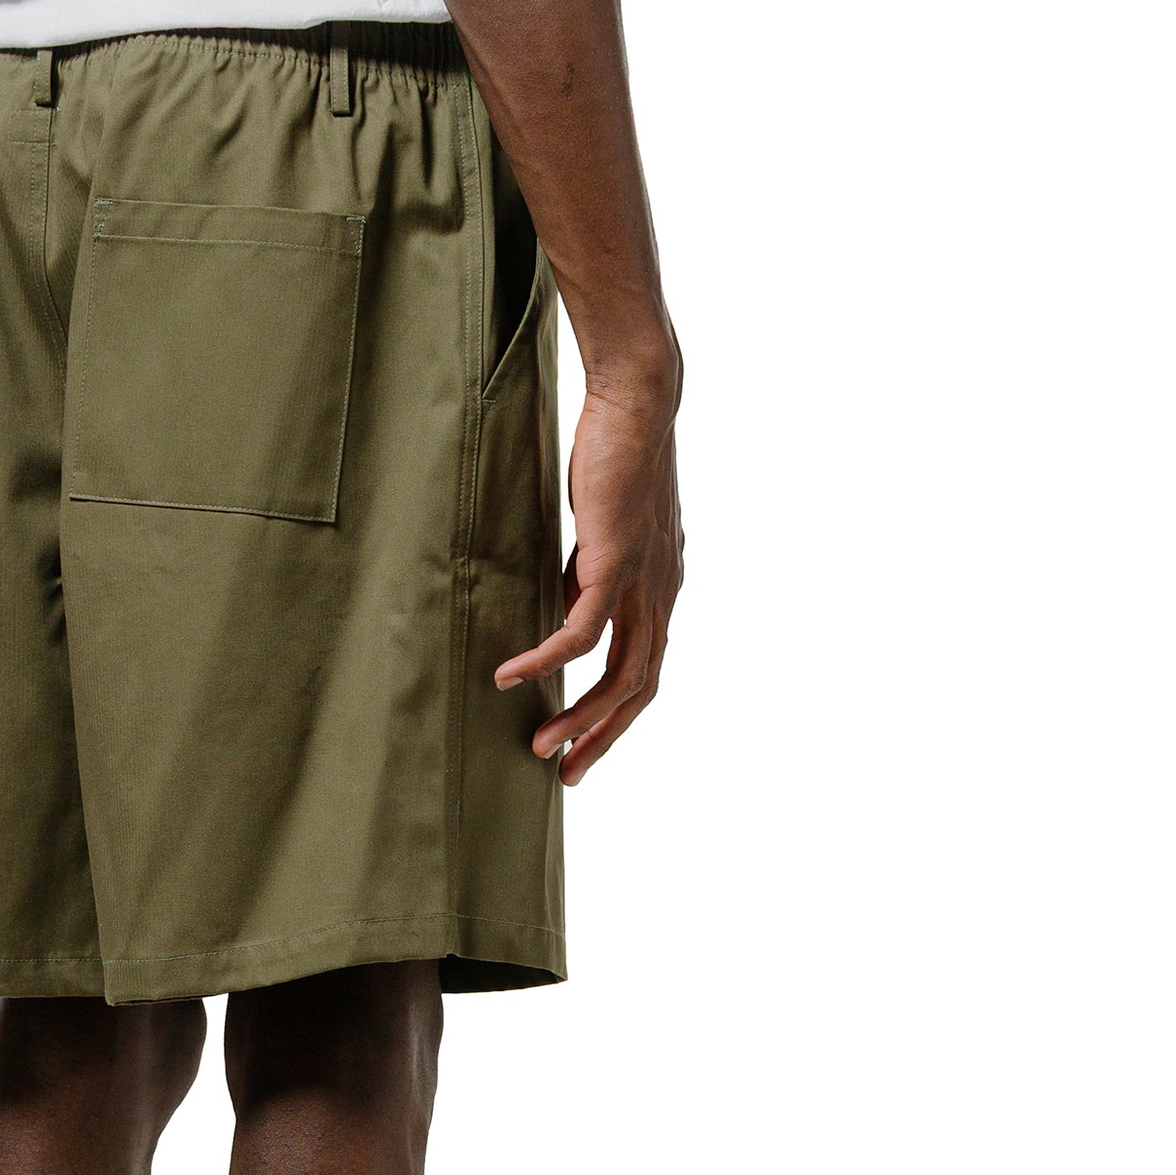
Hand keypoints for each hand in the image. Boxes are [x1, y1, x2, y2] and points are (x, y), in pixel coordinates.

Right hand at [494, 368, 683, 784]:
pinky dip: (547, 659)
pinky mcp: (617, 560)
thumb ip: (587, 575)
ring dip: (581, 716)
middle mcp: (663, 591)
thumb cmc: (614, 455)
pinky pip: (582, 630)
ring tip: (541, 744)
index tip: (579, 747)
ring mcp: (645, 578)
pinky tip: (512, 676)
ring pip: (622, 671)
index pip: (646, 669)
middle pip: (641, 687)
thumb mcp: (601, 530)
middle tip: (566, 775)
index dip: (614, 715)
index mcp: (662, 589)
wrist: (637, 399)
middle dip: (602, 736)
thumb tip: (562, 608)